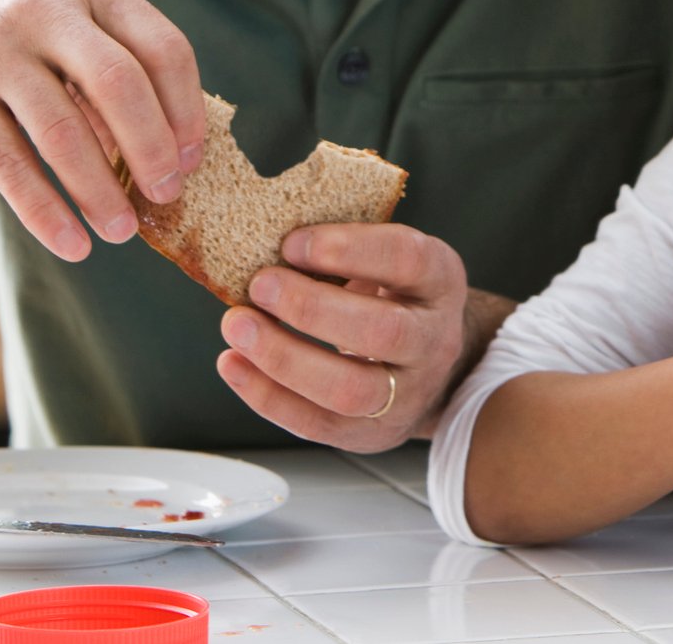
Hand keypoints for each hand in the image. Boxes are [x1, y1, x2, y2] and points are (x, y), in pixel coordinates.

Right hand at [0, 0, 206, 260]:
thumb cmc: (17, 24)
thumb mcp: (71, 12)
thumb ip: (121, 60)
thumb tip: (174, 149)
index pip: (163, 48)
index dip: (185, 111)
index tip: (192, 160)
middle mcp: (44, 8)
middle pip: (119, 85)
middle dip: (151, 150)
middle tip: (166, 196)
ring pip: (62, 132)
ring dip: (99, 192)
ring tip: (122, 231)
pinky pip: (8, 163)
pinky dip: (45, 212)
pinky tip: (72, 243)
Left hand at [215, 223, 468, 451]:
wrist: (427, 363)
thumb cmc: (388, 294)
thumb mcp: (384, 259)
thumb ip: (341, 248)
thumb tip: (262, 237)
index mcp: (439, 280)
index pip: (407, 259)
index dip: (350, 248)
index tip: (292, 242)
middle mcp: (433, 340)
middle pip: (384, 332)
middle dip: (312, 308)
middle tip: (259, 284)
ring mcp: (408, 394)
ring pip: (350, 389)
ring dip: (284, 357)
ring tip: (237, 325)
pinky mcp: (372, 434)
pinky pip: (318, 424)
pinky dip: (268, 396)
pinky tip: (232, 364)